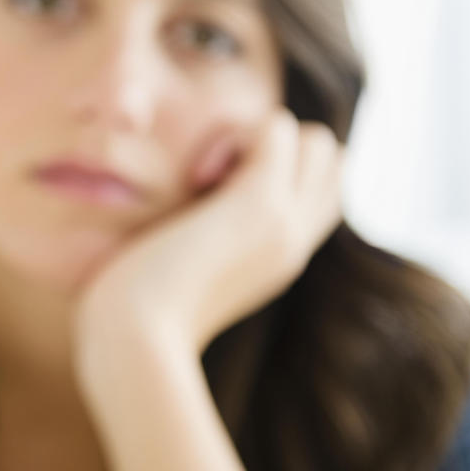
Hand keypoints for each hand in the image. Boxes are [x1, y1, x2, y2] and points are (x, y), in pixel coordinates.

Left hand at [72, 107, 343, 386]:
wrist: (134, 341)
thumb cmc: (134, 316)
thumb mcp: (173, 277)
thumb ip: (190, 248)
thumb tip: (178, 219)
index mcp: (278, 261)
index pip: (322, 196)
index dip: (283, 172)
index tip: (218, 190)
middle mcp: (293, 241)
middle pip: (335, 166)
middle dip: (283, 147)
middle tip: (213, 176)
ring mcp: (283, 222)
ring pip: (320, 141)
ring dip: (267, 134)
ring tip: (208, 173)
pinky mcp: (259, 203)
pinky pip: (278, 128)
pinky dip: (237, 131)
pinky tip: (197, 172)